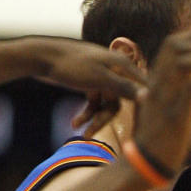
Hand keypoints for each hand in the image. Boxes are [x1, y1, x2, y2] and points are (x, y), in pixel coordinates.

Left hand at [29, 37, 146, 135]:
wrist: (41, 56)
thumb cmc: (71, 65)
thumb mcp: (100, 79)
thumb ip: (125, 88)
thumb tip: (149, 96)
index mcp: (123, 66)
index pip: (142, 89)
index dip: (144, 107)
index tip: (143, 126)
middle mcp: (116, 71)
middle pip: (121, 103)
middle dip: (105, 120)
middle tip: (89, 134)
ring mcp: (103, 78)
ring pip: (106, 106)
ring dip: (93, 119)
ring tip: (79, 130)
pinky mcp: (91, 83)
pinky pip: (95, 103)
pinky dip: (86, 114)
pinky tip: (74, 124)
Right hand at [129, 31, 190, 175]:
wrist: (144, 164)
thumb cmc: (157, 140)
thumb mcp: (161, 109)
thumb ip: (174, 93)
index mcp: (153, 81)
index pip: (169, 46)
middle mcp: (156, 85)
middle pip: (175, 48)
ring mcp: (164, 98)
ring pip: (184, 64)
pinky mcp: (175, 115)